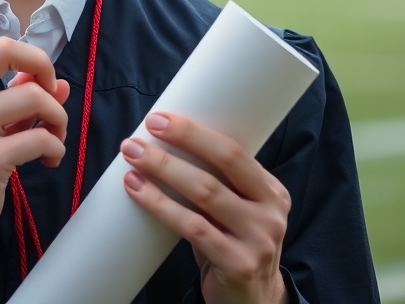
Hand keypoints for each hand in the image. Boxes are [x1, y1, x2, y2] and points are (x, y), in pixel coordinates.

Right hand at [0, 38, 71, 291]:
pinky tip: (48, 160)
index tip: (44, 83)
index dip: (36, 60)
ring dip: (58, 122)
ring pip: (38, 102)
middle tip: (52, 117)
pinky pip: (41, 139)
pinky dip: (56, 149)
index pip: (3, 47)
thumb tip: (59, 83)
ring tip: (52, 141)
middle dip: (52, 94)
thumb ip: (15, 97)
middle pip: (27, 73)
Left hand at [122, 113, 289, 303]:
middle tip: (140, 136)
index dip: (195, 133)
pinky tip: (138, 192)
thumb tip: (164, 148)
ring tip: (132, 160)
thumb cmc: (234, 247)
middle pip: (223, 164)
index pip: (235, 151)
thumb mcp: (237, 214)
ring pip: (205, 194)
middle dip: (180, 142)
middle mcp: (271, 212)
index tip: (160, 119)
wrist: (253, 302)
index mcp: (272, 191)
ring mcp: (258, 239)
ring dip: (163, 171)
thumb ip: (216, 185)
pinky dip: (161, 206)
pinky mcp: (238, 264)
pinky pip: (193, 228)